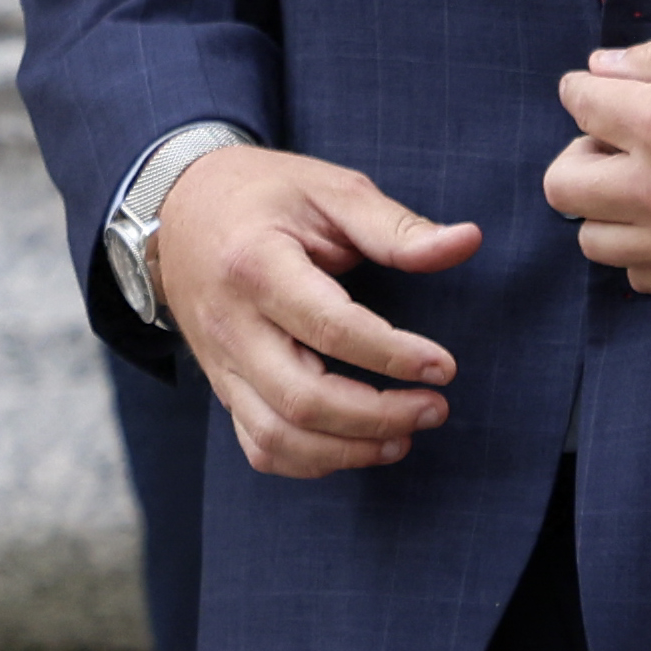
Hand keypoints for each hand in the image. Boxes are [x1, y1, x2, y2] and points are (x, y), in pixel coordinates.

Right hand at [149, 143, 480, 478]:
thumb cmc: (268, 194)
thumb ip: (397, 226)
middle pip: (301, 398)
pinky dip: (308, 459)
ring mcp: (221, 363)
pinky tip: (358, 447)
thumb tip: (467, 241)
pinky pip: (257, 442)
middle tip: (436, 408)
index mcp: (258, 267)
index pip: (330, 328)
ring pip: (274, 434)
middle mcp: (232, 326)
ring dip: (345, 450)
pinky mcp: (223, 383)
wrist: (183, 207)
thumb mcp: (333, 191)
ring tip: (406, 438)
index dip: (392, 354)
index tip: (445, 367)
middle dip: (375, 416)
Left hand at [544, 23, 650, 300]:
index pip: (579, 104)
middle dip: (579, 152)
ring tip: (648, 186)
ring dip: (608, 207)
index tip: (594, 88)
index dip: (582, 88)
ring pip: (592, 239)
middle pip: (562, 183)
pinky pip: (639, 277)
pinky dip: (645, 250)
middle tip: (617, 141)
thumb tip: (603, 68)